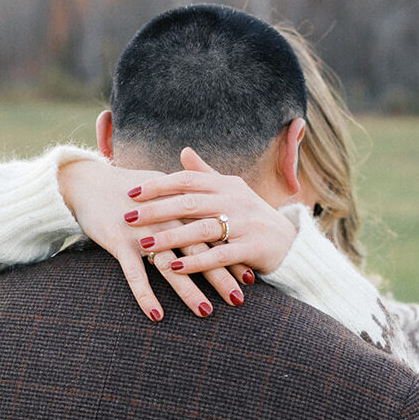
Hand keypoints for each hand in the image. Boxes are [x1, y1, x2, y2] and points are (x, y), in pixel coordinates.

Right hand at [57, 157, 245, 321]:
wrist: (88, 182)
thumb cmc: (128, 192)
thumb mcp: (162, 193)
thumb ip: (186, 207)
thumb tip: (211, 219)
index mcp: (179, 208)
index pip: (212, 235)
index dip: (231, 255)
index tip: (250, 277)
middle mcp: (166, 220)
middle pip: (199, 252)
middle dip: (220, 276)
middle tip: (239, 300)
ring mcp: (143, 233)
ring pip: (171, 266)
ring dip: (189, 290)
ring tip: (206, 312)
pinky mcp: (120, 243)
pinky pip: (135, 275)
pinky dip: (145, 296)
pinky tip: (157, 316)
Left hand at [122, 148, 297, 277]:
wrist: (290, 243)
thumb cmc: (253, 216)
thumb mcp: (232, 191)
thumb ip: (206, 174)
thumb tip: (183, 151)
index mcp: (225, 185)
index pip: (186, 180)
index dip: (158, 186)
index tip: (131, 193)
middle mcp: (234, 201)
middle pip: (189, 203)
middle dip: (156, 210)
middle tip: (128, 218)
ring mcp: (244, 224)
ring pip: (201, 229)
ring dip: (171, 237)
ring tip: (146, 245)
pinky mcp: (251, 248)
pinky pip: (219, 255)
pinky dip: (196, 262)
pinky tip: (175, 267)